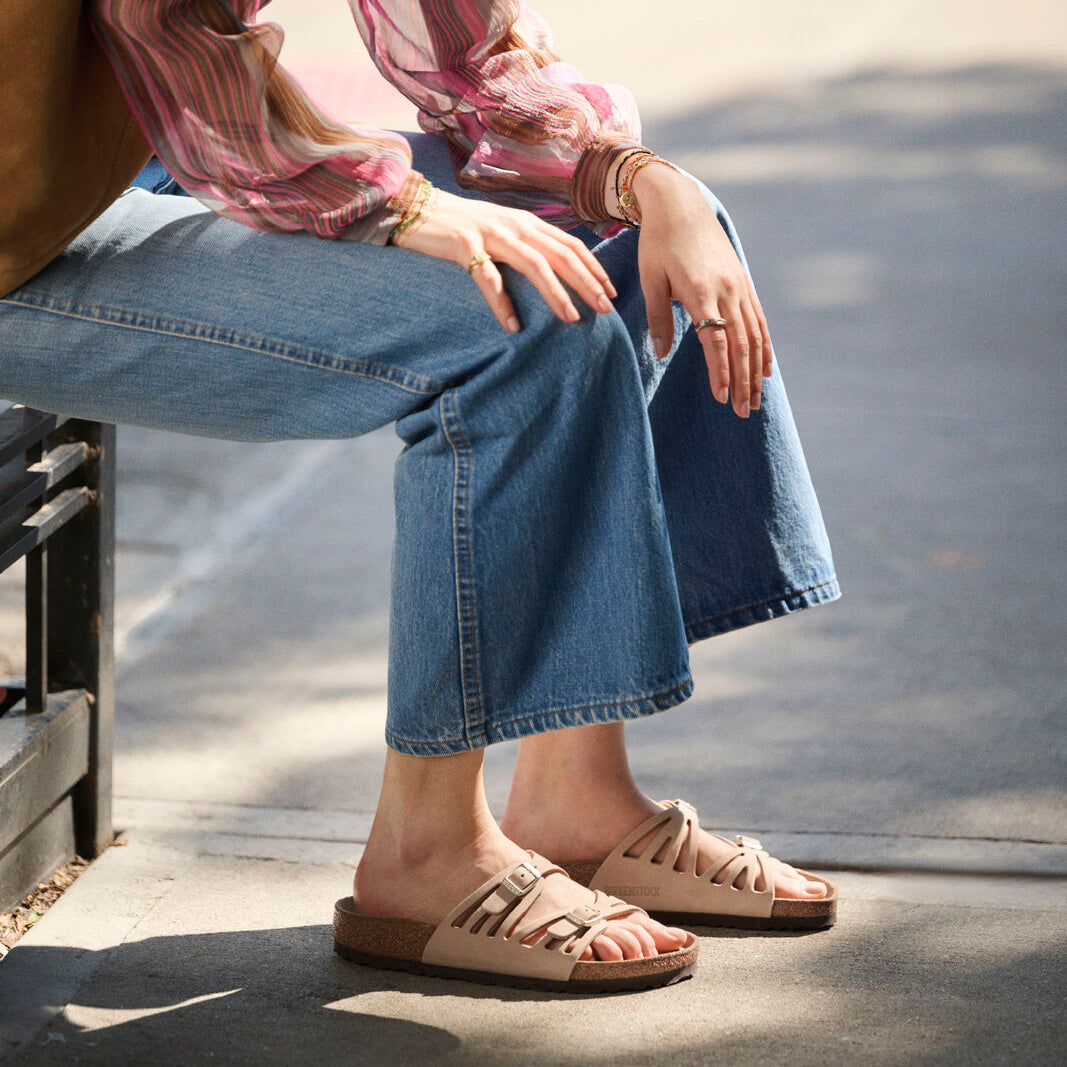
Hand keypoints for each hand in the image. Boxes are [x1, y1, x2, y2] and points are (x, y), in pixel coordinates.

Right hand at [393, 188, 616, 330]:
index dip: (594, 268)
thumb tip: (554, 270)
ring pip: (534, 264)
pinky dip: (501, 303)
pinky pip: (487, 277)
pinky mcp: (463, 244)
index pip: (570, 244)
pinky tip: (512, 326)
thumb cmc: (459, 227)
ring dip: (556, 293)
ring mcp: (490, 232)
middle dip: (587, 283)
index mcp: (526, 222)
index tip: (611, 293)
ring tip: (572, 318)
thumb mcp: (499, 232)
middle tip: (605, 310)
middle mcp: (514, 224)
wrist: (414, 208)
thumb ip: (525, 245)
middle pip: (561, 254)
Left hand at [631, 163, 772, 417]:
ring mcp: (739, 287)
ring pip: (754, 336)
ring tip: (755, 400)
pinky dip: (764, 348)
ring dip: (755, 371)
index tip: (721, 398)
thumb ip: (658, 319)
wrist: (681, 205)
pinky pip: (759, 321)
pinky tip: (765, 370)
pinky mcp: (743, 284)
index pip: (715, 341)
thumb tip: (661, 354)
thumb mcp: (651, 280)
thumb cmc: (658, 243)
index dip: (720, 371)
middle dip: (742, 382)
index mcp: (701, 292)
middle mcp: (726, 291)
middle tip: (742, 413)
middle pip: (740, 345)